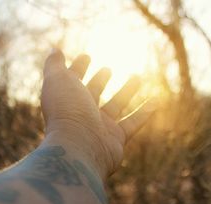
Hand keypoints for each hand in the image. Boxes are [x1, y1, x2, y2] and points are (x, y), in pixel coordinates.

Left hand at [41, 49, 153, 176]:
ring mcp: (99, 127)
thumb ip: (54, 65)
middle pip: (92, 94)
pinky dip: (144, 113)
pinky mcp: (116, 139)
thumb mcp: (57, 80)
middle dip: (100, 80)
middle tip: (108, 69)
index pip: (72, 80)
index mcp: (66, 99)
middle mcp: (81, 114)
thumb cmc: (67, 111)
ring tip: (137, 76)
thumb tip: (54, 50)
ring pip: (115, 106)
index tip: (86, 56)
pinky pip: (133, 124)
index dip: (78, 67)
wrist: (79, 146)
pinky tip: (156, 101)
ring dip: (126, 91)